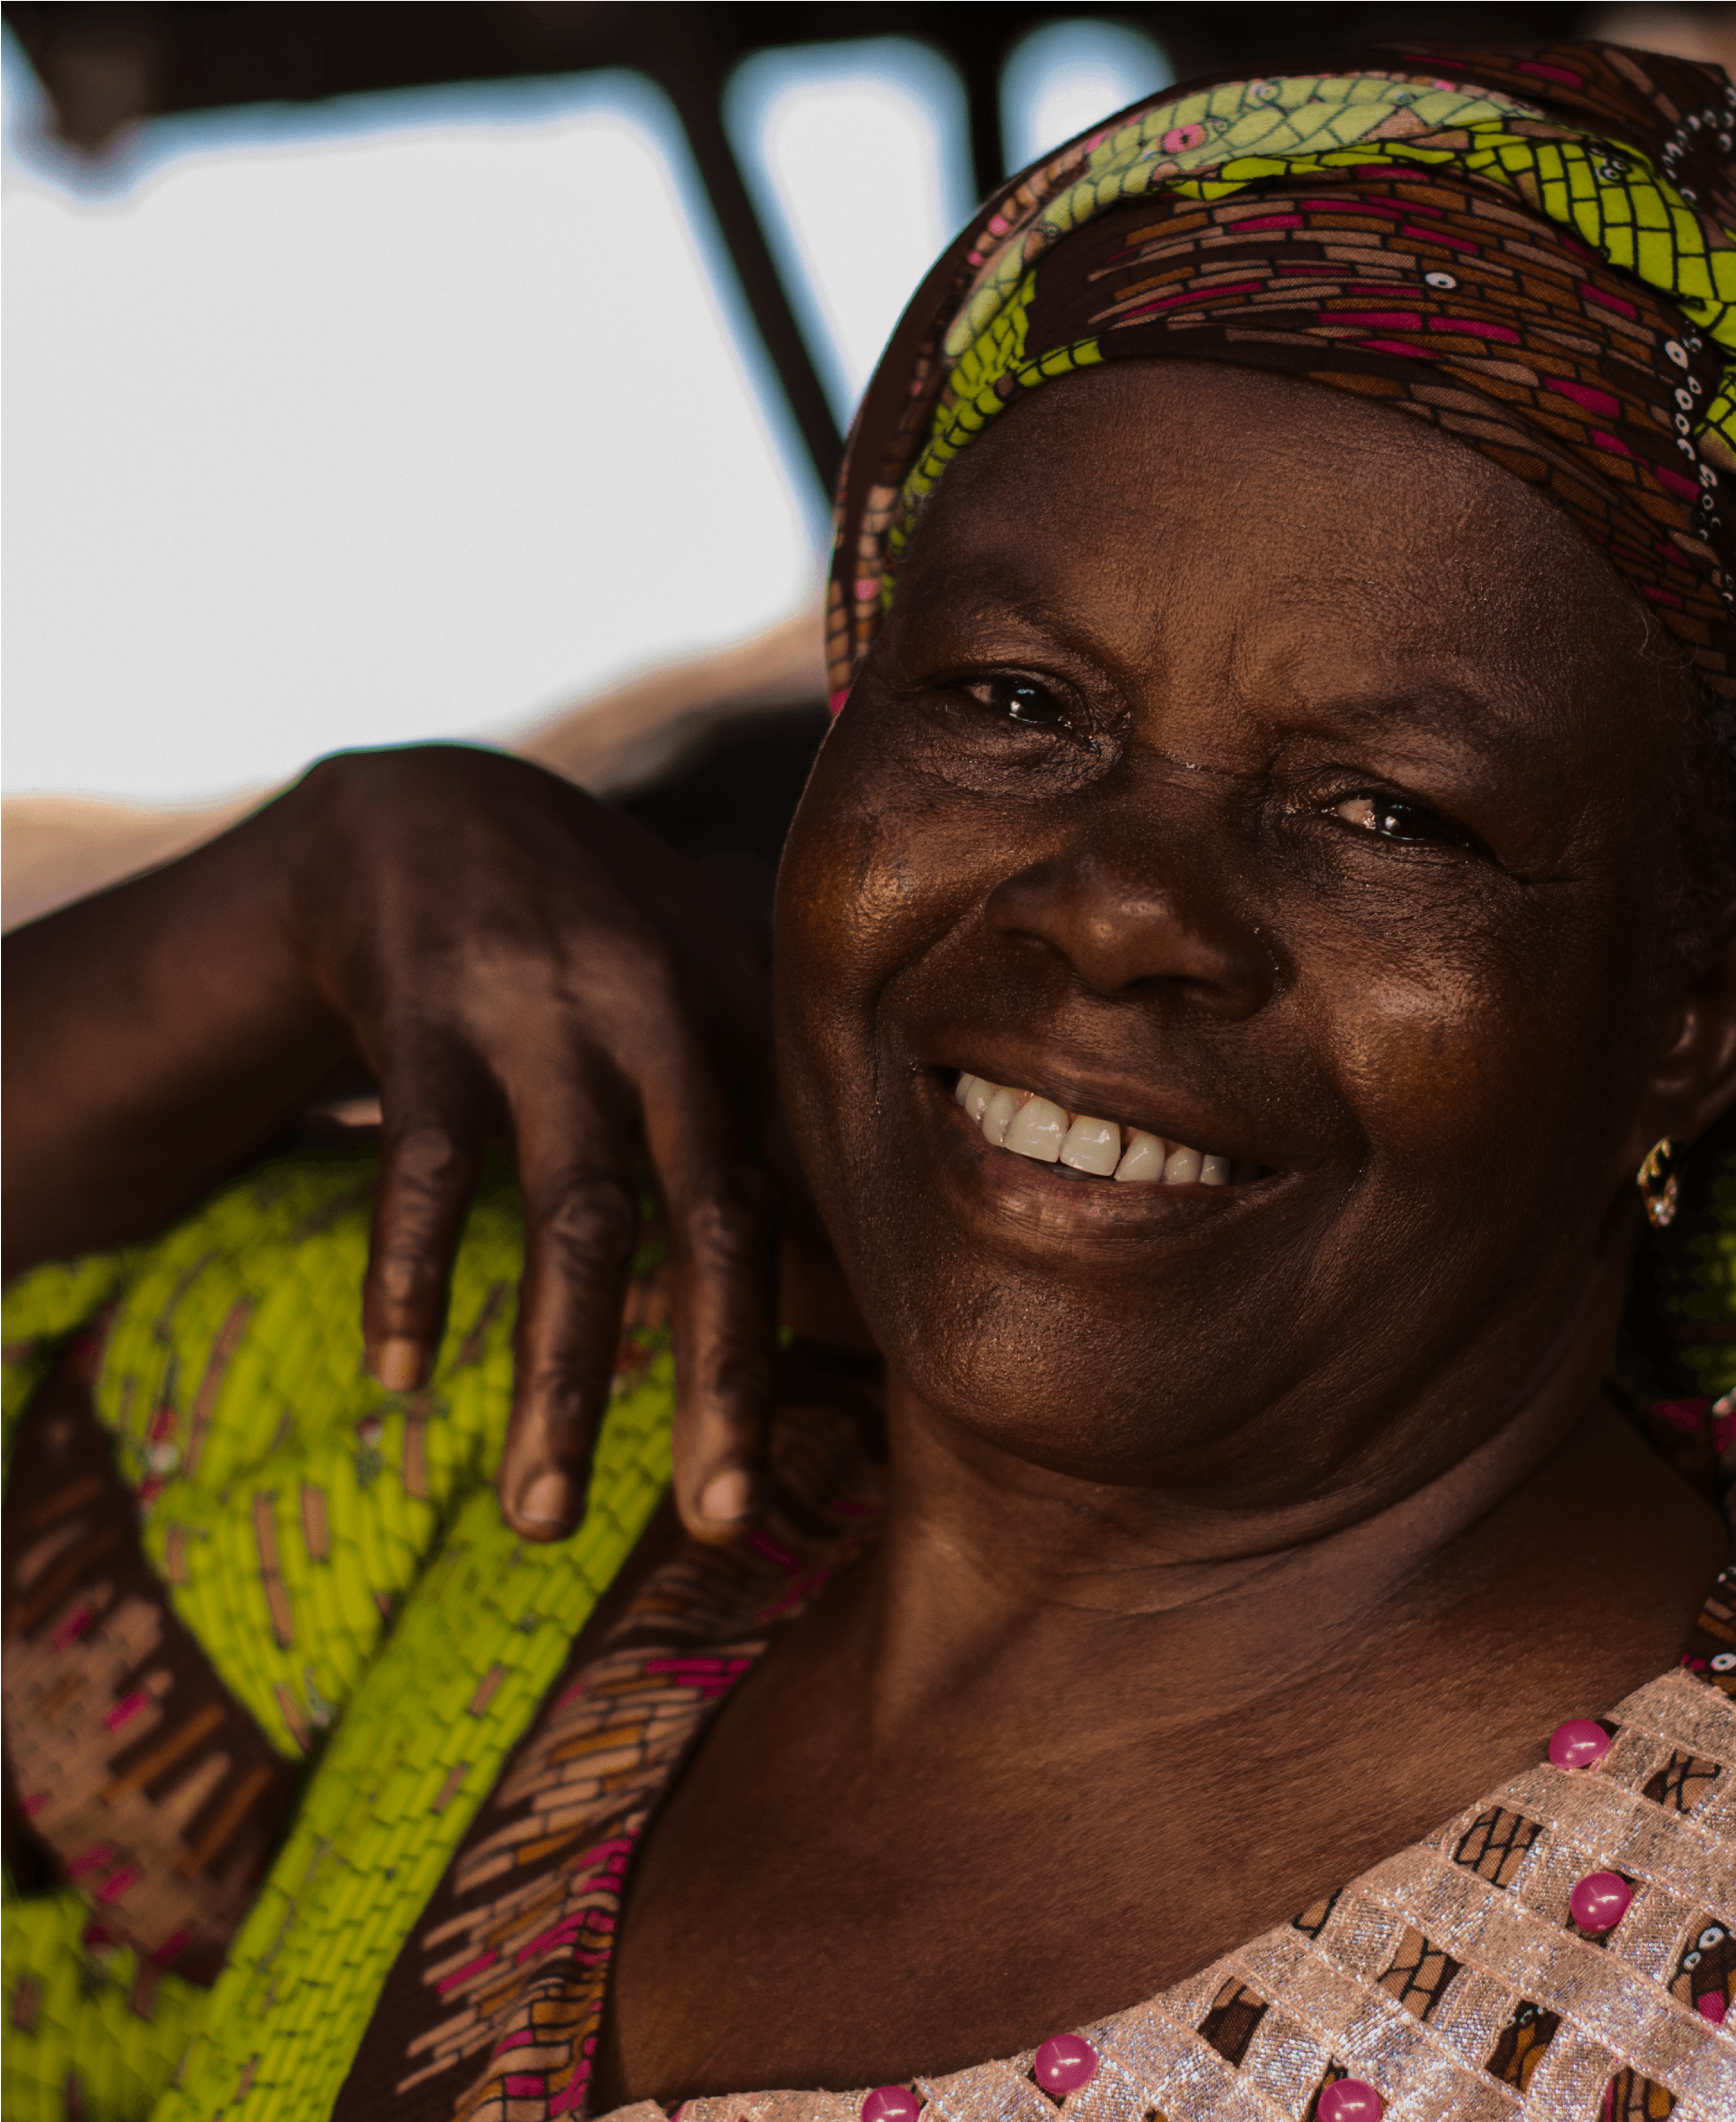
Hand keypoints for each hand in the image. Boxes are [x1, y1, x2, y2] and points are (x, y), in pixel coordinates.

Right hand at [288, 746, 784, 1542]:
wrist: (431, 807)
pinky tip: (397, 1376)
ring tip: (541, 1517)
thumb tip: (850, 1282)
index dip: (826, 1314)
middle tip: (726, 1521)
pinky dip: (409, 1273)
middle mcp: (662, 1019)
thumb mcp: (698, 987)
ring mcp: (545, 1016)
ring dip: (561, 1374)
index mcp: (744, 1020)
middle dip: (721, 1374)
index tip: (830, 1447)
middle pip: (713, 1212)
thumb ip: (764, 1112)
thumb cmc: (594, 937)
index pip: (802, 1186)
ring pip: (574, 1217)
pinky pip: (424, 1166)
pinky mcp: (427, 1018)